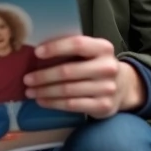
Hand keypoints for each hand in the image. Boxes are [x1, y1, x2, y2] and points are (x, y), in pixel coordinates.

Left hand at [23, 36, 145, 118]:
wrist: (124, 87)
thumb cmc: (96, 65)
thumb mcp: (90, 52)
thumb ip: (71, 49)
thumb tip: (36, 51)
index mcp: (103, 48)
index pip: (77, 44)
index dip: (55, 48)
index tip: (36, 53)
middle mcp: (108, 67)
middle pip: (68, 71)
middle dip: (43, 76)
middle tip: (26, 79)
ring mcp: (107, 88)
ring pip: (67, 90)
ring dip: (44, 91)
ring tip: (30, 91)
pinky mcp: (104, 106)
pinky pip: (72, 105)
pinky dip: (53, 103)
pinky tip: (42, 101)